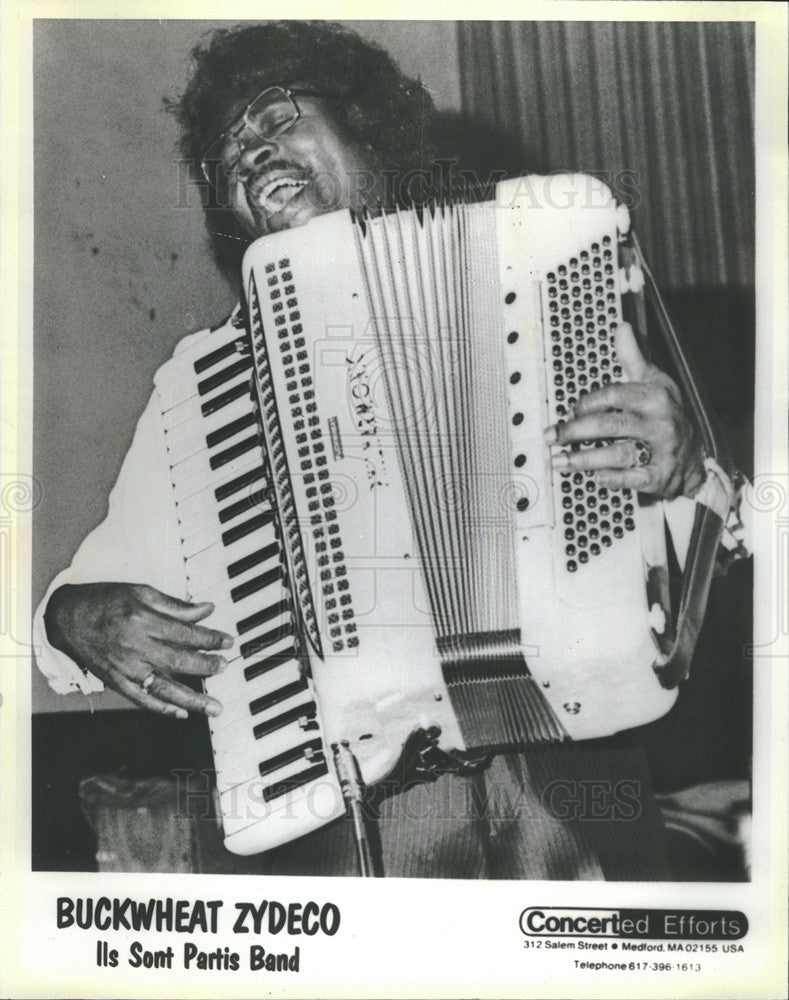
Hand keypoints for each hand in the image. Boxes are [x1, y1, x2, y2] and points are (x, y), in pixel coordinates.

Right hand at [44, 583, 232, 717]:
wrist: (67, 618)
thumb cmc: (105, 602)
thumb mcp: (141, 592)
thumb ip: (175, 605)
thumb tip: (206, 610)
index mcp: (144, 621)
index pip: (186, 633)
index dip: (210, 638)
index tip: (228, 642)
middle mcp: (136, 647)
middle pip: (179, 662)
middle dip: (206, 667)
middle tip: (224, 668)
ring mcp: (126, 668)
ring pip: (165, 688)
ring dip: (192, 700)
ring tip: (214, 708)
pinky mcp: (117, 682)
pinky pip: (143, 700)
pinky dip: (163, 709)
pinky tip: (181, 713)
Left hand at [543, 322, 704, 498]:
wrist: (697, 452)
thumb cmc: (666, 412)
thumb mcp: (654, 381)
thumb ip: (633, 357)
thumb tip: (622, 327)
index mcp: (653, 396)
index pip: (614, 395)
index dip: (587, 404)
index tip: (570, 411)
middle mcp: (658, 422)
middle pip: (610, 425)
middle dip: (575, 431)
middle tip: (552, 436)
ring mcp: (661, 450)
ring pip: (617, 454)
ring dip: (584, 459)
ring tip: (559, 461)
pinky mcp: (661, 475)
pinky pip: (633, 479)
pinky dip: (612, 479)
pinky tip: (593, 478)